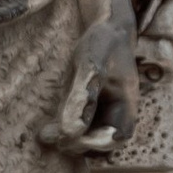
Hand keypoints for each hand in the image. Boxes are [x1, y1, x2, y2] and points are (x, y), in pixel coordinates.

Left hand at [47, 15, 138, 150]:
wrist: (107, 28)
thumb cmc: (102, 43)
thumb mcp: (91, 64)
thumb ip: (82, 95)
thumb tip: (71, 130)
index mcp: (127, 103)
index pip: (117, 137)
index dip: (95, 143)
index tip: (70, 137)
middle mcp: (118, 111)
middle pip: (101, 141)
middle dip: (77, 144)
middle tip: (51, 137)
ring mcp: (105, 110)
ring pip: (89, 136)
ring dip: (69, 139)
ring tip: (45, 134)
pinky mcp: (90, 107)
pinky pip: (80, 126)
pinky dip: (65, 130)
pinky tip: (46, 128)